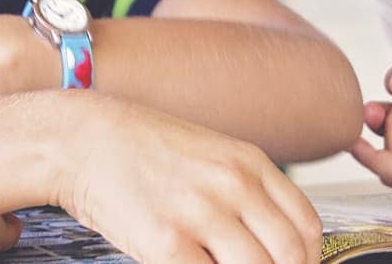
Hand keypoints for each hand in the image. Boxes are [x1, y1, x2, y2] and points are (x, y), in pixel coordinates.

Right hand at [58, 98, 320, 263]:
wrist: (82, 140)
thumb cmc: (142, 151)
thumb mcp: (211, 155)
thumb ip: (246, 193)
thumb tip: (272, 244)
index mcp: (249, 163)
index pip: (306, 225)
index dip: (309, 261)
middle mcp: (233, 185)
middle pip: (289, 254)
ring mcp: (200, 213)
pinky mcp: (166, 242)